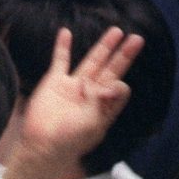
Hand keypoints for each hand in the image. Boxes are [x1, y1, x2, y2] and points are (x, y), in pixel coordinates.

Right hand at [2, 26, 143, 178]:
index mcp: (103, 108)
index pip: (119, 88)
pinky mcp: (55, 83)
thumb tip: (119, 84)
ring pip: (92, 61)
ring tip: (116, 31)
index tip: (113, 86)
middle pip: (110, 70)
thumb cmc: (70, 141)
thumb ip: (105, 102)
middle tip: (137, 40)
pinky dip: (62, 47)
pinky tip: (66, 33)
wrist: (42, 146)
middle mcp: (90, 95)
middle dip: (123, 55)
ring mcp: (73, 87)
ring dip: (103, 46)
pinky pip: (60, 61)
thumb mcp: (93, 124)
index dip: (120, 84)